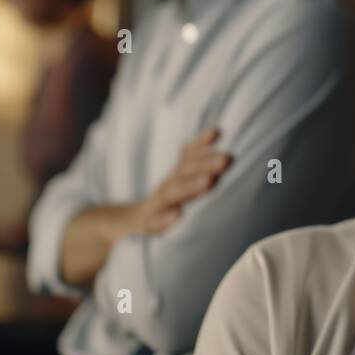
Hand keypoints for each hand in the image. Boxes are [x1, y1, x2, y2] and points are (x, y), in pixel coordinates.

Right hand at [117, 127, 231, 237]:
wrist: (127, 222)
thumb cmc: (163, 199)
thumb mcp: (179, 178)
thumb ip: (196, 156)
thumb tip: (217, 130)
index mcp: (176, 176)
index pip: (188, 156)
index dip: (201, 143)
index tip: (217, 131)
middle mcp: (167, 186)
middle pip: (185, 172)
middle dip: (206, 164)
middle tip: (227, 158)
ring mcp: (156, 204)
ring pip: (172, 194)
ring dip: (191, 187)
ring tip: (210, 180)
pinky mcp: (146, 224)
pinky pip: (155, 221)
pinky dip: (166, 218)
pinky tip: (178, 214)